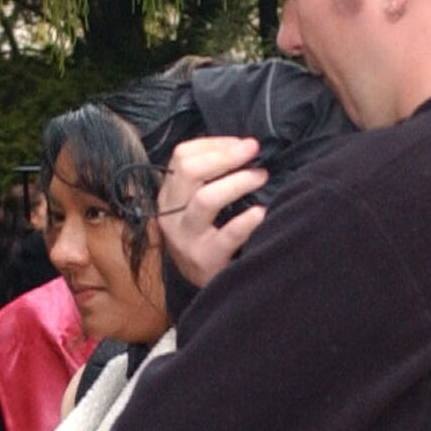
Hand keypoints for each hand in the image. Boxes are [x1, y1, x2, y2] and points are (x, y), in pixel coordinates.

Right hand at [157, 135, 269, 285]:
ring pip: (206, 200)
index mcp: (169, 194)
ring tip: (261, 176)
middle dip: (225, 156)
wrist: (201, 286)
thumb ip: (209, 178)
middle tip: (254, 151)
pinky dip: (247, 220)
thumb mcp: (194, 206)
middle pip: (189, 171)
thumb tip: (244, 147)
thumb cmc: (206, 236)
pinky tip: (262, 212)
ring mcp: (186, 237)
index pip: (182, 156)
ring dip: (238, 182)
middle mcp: (171, 213)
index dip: (214, 144)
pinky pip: (227, 235)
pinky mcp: (205, 259)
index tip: (242, 144)